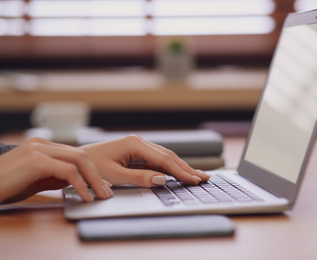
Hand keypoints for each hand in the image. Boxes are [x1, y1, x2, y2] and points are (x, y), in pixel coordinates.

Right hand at [0, 137, 112, 203]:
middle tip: (106, 192)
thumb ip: (55, 176)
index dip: (91, 170)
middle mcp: (42, 143)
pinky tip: (85, 196)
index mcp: (42, 145)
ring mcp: (39, 149)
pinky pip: (68, 171)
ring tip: (100, 195)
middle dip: (96, 174)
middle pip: (80, 155)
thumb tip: (77, 181)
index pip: (75, 155)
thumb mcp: (36, 180)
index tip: (102, 185)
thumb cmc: (5, 186)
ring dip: (93, 179)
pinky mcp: (36, 160)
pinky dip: (80, 184)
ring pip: (78, 160)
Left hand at [81, 135, 209, 186]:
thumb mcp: (115, 175)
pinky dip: (169, 168)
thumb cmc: (91, 167)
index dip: (181, 171)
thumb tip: (163, 179)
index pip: (164, 159)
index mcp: (135, 144)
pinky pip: (157, 161)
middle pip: (169, 156)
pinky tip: (178, 174)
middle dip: (186, 168)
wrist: (76, 161)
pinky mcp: (136, 153)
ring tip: (196, 176)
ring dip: (180, 168)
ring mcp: (138, 147)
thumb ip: (140, 177)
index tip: (194, 180)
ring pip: (165, 158)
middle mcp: (139, 142)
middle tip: (204, 178)